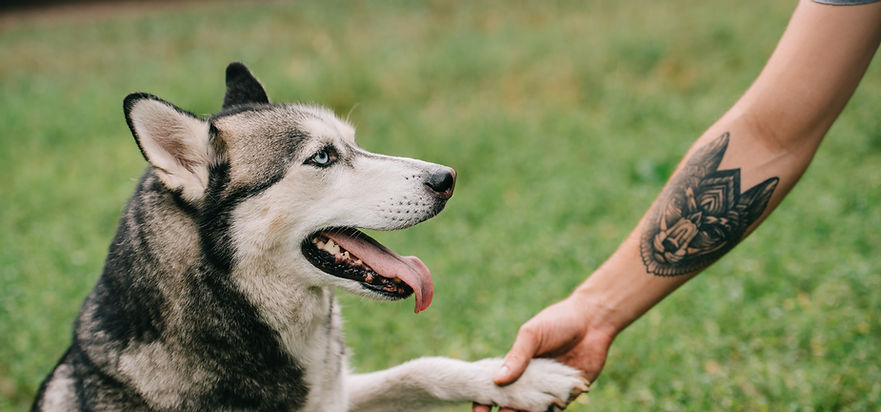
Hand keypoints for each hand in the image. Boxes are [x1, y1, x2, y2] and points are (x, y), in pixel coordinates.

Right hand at [472, 295, 616, 410]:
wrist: (593, 321)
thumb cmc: (558, 321)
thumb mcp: (532, 335)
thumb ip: (517, 357)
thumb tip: (497, 380)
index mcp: (516, 365)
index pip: (495, 387)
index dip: (484, 399)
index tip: (478, 410)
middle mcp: (530, 380)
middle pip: (510, 403)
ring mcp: (548, 390)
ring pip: (530, 411)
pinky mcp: (567, 395)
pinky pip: (553, 411)